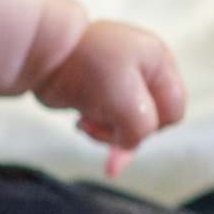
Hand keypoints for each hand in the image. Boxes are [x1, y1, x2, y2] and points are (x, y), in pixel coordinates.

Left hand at [36, 18, 186, 155]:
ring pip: (126, 124)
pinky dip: (95, 125)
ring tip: (86, 122)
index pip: (173, 110)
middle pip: (150, 120)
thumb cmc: (87, 69)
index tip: (126, 124)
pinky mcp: (98, 91)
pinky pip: (107, 121)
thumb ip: (140, 130)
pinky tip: (80, 120)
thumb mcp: (126, 103)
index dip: (153, 125)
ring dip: (107, 131)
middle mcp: (143, 70)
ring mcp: (120, 80)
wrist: (40, 55)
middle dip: (125, 130)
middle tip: (100, 124)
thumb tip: (120, 158)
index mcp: (158, 63)